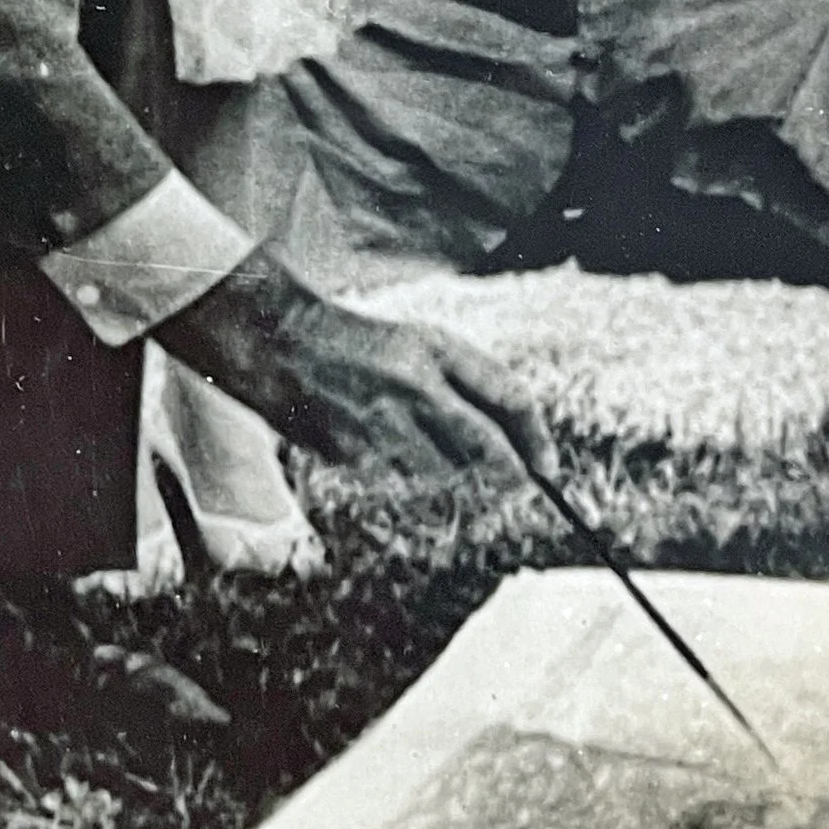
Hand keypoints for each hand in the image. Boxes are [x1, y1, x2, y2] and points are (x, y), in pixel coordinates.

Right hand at [158, 250, 553, 492]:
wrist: (279, 343)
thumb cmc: (360, 345)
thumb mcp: (420, 345)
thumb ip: (467, 386)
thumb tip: (514, 448)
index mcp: (436, 349)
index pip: (509, 397)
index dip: (537, 438)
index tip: (550, 467)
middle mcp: (416, 385)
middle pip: (487, 450)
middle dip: (509, 475)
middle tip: (517, 485)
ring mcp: (384, 423)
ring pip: (446, 475)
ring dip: (449, 475)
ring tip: (418, 447)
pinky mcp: (355, 453)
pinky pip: (400, 483)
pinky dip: (403, 477)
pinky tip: (379, 448)